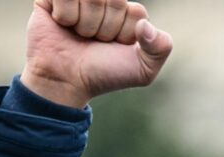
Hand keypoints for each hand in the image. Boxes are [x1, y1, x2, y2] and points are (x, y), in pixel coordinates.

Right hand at [21, 0, 172, 107]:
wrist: (66, 81)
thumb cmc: (103, 74)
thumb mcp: (143, 70)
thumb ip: (161, 47)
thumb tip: (145, 25)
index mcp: (128, 13)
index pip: (137, 12)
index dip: (126, 34)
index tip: (114, 46)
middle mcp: (105, 0)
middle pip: (115, 0)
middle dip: (106, 29)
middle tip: (95, 41)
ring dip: (86, 24)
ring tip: (80, 35)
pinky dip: (65, 14)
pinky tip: (62, 24)